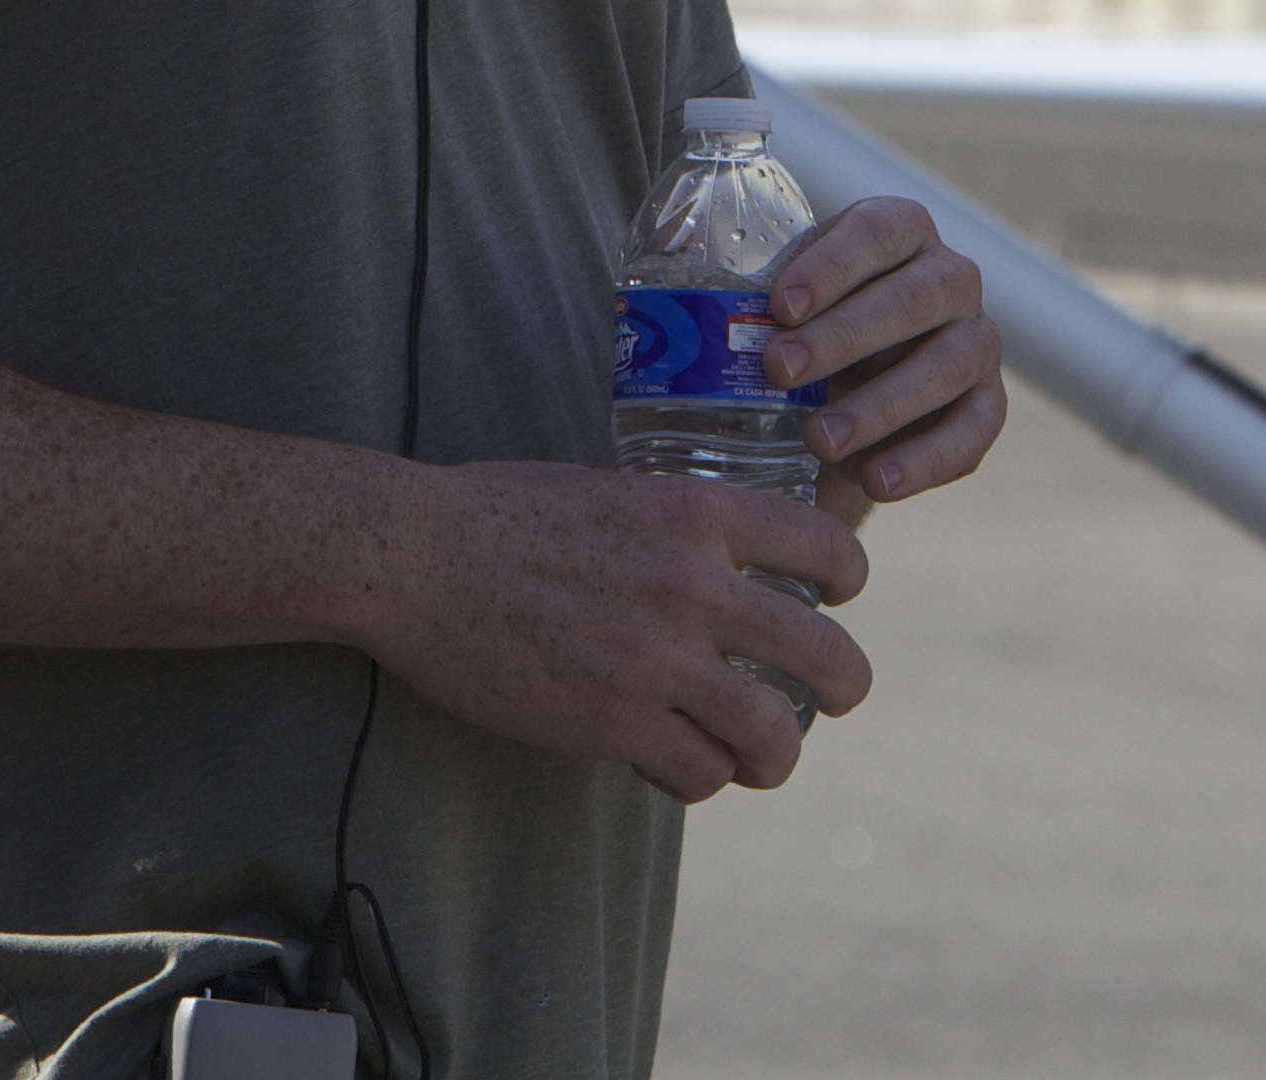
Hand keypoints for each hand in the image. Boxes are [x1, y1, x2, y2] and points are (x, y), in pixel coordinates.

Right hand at [347, 459, 870, 801]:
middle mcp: (695, 584)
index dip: (849, 579)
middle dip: (848, 684)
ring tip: (765, 757)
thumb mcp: (614, 489)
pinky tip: (680, 766)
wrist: (416, 556)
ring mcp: (658, 659)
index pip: (826, 546)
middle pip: (826, 654)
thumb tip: (723, 566)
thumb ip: (677, 529)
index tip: (841, 598)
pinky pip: (700, 772)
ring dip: (779, 755)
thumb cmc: (500, 513)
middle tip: (840, 695)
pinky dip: (700, 777)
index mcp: (698, 512)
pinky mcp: (615, 721)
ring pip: (775, 734)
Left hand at [768, 195, 1005, 512]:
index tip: (780, 306)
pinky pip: (973, 430)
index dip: (832, 266)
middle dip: (846, 335)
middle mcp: (950, 277)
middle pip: (917, 296)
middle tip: (780, 371)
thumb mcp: (778, 312)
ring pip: (951, 363)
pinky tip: (876, 480)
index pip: (877, 232)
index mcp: (899, 232)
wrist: (843, 407)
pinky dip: (926, 459)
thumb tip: (663, 322)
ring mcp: (977, 340)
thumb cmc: (800, 340)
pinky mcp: (987, 405)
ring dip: (884, 403)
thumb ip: (744, 305)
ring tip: (819, 440)